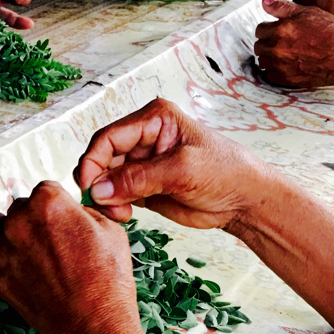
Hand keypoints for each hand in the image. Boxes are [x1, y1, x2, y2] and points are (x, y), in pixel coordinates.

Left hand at [0, 181, 141, 333]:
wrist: (92, 324)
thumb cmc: (107, 279)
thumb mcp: (111, 231)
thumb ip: (86, 213)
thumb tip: (74, 212)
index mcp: (48, 203)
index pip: (45, 189)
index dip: (58, 204)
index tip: (65, 217)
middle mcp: (20, 223)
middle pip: (18, 207)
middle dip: (32, 218)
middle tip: (50, 238)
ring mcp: (5, 252)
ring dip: (1, 231)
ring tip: (16, 242)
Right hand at [73, 98, 275, 232]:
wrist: (244, 200)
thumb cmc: (225, 173)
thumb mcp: (182, 170)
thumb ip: (138, 179)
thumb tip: (97, 190)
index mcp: (154, 119)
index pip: (108, 138)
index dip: (93, 162)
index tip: (89, 189)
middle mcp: (142, 138)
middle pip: (101, 158)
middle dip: (98, 183)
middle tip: (106, 207)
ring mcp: (140, 163)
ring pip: (104, 179)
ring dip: (104, 198)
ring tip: (120, 214)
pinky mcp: (141, 186)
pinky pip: (114, 195)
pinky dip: (112, 206)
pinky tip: (124, 215)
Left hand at [254, 0, 333, 88]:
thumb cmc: (333, 33)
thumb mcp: (309, 12)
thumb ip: (283, 8)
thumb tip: (265, 1)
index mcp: (281, 30)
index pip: (260, 30)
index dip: (268, 29)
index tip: (275, 31)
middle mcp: (277, 48)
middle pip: (258, 46)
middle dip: (267, 43)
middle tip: (280, 42)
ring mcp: (280, 65)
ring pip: (262, 62)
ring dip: (269, 57)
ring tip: (283, 54)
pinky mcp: (285, 79)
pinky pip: (269, 76)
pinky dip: (275, 71)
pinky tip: (286, 65)